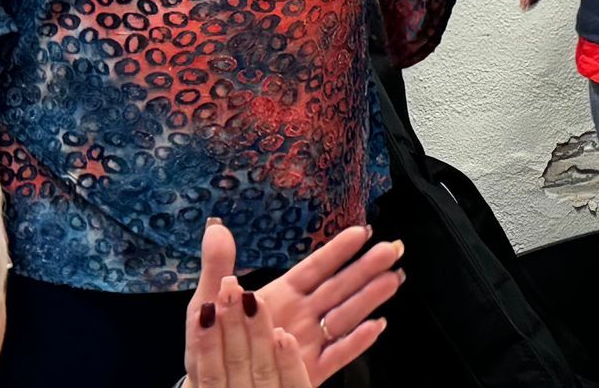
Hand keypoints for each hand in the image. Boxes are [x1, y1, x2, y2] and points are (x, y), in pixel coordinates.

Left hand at [188, 221, 401, 386]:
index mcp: (280, 296)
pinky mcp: (309, 371)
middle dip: (366, 268)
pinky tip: (376, 327)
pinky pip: (337, 356)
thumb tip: (215, 226)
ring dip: (369, 298)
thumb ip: (217, 267)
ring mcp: (307, 343)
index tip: (360, 232)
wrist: (213, 382)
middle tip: (391, 249)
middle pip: (339, 288)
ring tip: (392, 280)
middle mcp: (300, 316)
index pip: (314, 268)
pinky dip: (356, 343)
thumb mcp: (206, 303)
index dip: (337, 251)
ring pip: (344, 316)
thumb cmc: (211, 344)